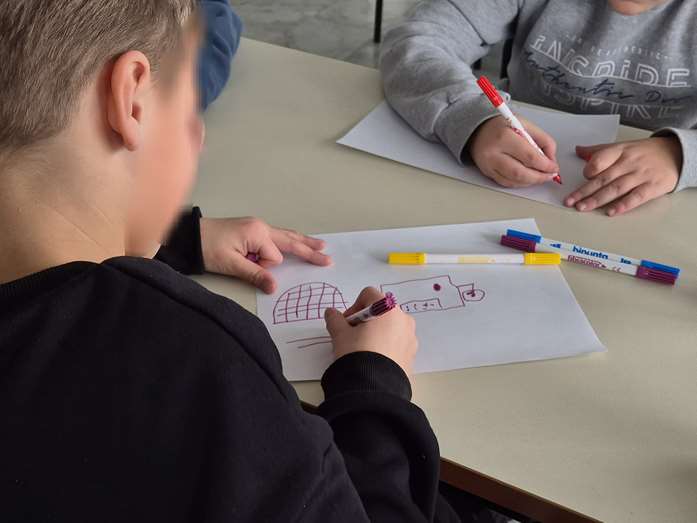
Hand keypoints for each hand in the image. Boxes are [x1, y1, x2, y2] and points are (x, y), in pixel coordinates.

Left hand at [200, 217, 331, 292]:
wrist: (188, 236)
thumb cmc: (207, 248)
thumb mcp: (231, 264)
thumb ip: (255, 275)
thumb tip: (274, 288)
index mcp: (258, 233)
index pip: (275, 257)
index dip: (264, 266)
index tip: (246, 265)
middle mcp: (261, 227)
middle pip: (291, 240)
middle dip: (309, 249)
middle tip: (327, 258)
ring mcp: (257, 226)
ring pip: (286, 236)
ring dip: (302, 242)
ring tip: (320, 246)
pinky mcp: (251, 229)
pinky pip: (277, 236)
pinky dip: (289, 240)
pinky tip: (298, 240)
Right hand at [325, 287, 417, 376]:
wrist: (374, 387)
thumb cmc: (357, 353)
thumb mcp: (340, 335)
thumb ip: (335, 320)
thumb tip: (331, 312)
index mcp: (388, 309)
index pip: (368, 295)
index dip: (354, 307)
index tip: (347, 324)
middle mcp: (403, 319)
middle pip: (381, 311)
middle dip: (366, 320)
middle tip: (353, 337)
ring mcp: (411, 337)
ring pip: (391, 327)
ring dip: (377, 333)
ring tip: (365, 350)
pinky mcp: (412, 354)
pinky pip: (398, 343)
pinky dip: (387, 346)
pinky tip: (376, 360)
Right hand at [467, 115, 558, 187]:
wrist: (478, 131)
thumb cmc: (502, 126)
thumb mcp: (525, 125)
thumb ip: (543, 140)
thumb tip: (551, 159)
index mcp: (505, 137)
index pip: (530, 157)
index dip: (545, 165)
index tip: (554, 168)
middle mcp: (494, 153)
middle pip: (521, 173)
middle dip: (539, 177)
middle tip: (550, 175)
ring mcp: (489, 165)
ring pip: (514, 181)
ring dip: (531, 182)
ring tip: (540, 177)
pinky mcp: (487, 173)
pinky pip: (507, 183)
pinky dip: (520, 183)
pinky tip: (528, 179)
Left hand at [565, 137, 680, 215]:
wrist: (675, 154)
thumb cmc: (644, 152)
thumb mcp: (623, 146)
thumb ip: (599, 151)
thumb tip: (578, 150)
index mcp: (620, 151)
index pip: (601, 159)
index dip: (589, 169)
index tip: (582, 177)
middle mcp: (629, 163)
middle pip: (603, 178)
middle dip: (584, 191)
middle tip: (570, 201)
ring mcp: (641, 175)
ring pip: (616, 188)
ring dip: (597, 199)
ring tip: (582, 208)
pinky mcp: (652, 187)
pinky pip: (636, 197)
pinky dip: (623, 205)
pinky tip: (611, 212)